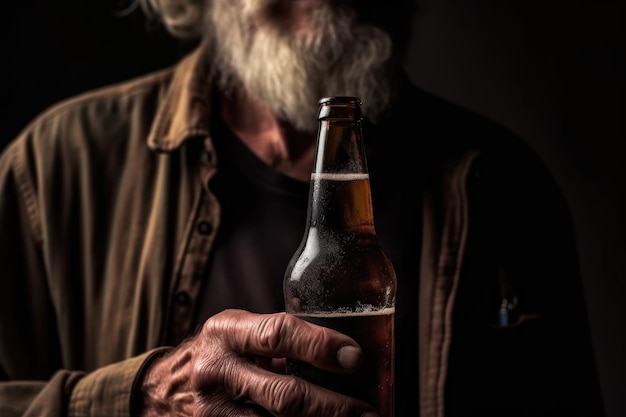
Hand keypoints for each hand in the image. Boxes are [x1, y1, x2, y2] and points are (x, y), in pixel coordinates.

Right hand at [138, 309, 376, 416]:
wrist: (160, 388)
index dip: (319, 345)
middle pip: (283, 394)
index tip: (354, 357)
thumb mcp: (239, 333)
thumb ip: (278, 342)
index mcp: (228, 332)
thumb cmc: (218, 352)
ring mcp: (213, 412)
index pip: (278, 334)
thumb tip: (341, 356)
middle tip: (367, 413)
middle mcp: (218, 371)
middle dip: (332, 407)